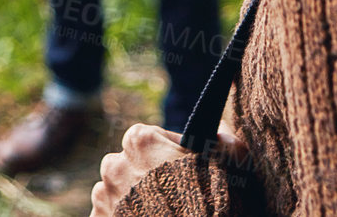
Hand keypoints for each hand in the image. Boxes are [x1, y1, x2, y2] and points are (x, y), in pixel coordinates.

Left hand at [89, 123, 250, 215]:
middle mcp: (115, 166)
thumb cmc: (213, 203)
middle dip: (141, 175)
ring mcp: (104, 198)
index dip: (164, 151)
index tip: (178, 168)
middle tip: (167, 194)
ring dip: (128, 199)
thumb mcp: (231, 164)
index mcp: (141, 141)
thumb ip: (224, 140)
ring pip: (113, 192)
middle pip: (124, 163)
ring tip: (156, 214)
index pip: (146, 136)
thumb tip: (219, 127)